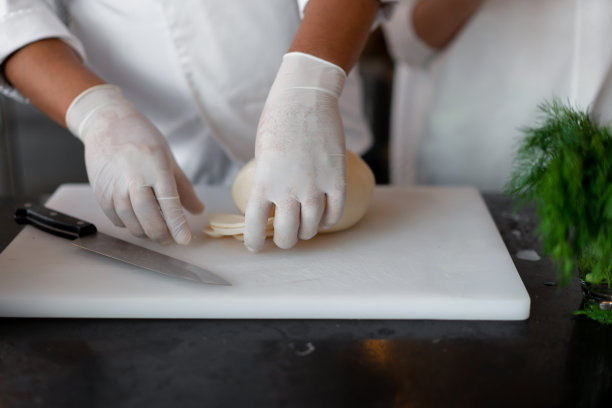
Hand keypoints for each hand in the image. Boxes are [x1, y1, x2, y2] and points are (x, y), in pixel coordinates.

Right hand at [66, 85, 203, 243]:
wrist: (107, 123)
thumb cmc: (142, 138)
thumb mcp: (169, 159)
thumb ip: (183, 188)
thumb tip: (198, 210)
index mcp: (155, 167)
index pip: (169, 203)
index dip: (177, 225)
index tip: (184, 240)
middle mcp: (133, 178)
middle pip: (148, 218)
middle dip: (162, 235)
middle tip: (171, 239)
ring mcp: (113, 187)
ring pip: (131, 223)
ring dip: (146, 233)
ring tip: (157, 231)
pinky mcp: (100, 193)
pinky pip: (116, 219)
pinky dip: (129, 225)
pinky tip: (138, 220)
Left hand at [244, 52, 346, 250]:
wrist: (304, 98)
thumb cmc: (277, 122)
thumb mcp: (262, 155)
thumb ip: (267, 183)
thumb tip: (272, 206)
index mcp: (263, 183)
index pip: (254, 227)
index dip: (254, 243)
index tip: (255, 245)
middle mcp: (288, 189)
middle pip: (287, 234)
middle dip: (284, 240)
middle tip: (285, 235)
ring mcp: (315, 185)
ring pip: (311, 228)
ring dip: (306, 232)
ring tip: (303, 227)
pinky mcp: (336, 178)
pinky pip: (334, 213)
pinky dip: (328, 221)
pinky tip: (323, 217)